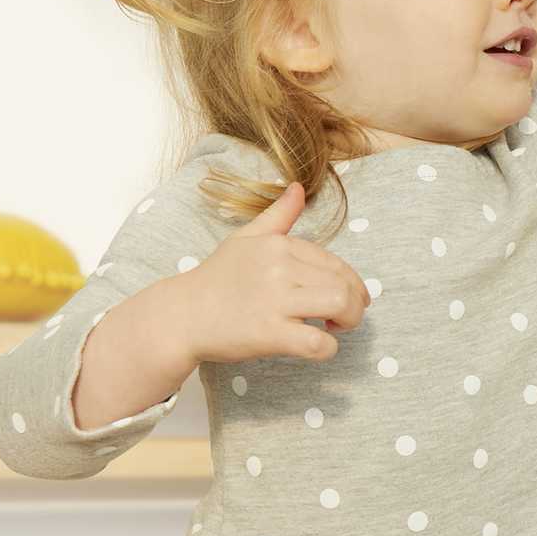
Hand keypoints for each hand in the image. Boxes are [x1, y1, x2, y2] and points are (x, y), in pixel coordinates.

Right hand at [177, 182, 369, 367]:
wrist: (181, 315)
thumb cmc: (217, 278)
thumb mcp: (245, 238)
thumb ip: (278, 215)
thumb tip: (298, 188)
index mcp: (278, 245)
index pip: (336, 263)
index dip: (351, 284)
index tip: (344, 299)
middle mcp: (278, 268)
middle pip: (345, 285)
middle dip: (355, 305)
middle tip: (342, 318)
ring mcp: (274, 301)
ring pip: (340, 306)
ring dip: (349, 321)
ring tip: (333, 328)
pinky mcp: (268, 333)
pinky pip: (318, 342)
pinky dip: (327, 348)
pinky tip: (317, 346)